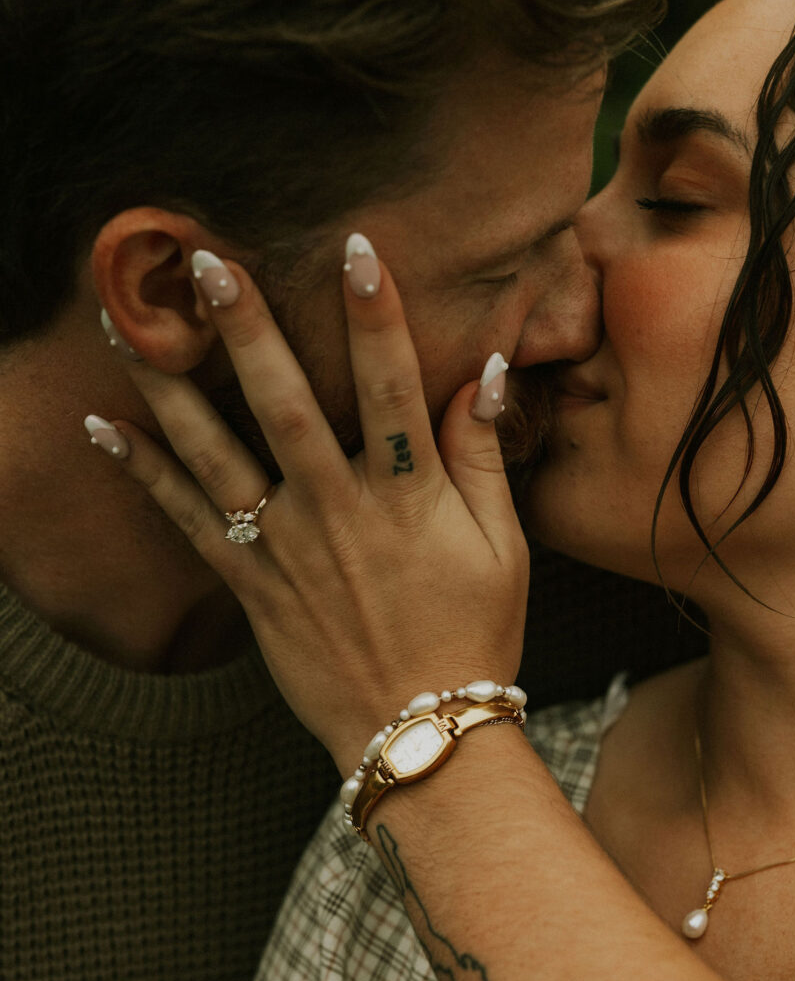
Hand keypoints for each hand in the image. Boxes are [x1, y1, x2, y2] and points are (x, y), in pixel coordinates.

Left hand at [89, 243, 529, 773]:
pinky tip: (105, 428)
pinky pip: (188, 522)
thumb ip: (483, 457)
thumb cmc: (472, 633)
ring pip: (218, 453)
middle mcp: (339, 510)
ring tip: (130, 326)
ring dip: (171, 386)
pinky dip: (145, 474)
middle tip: (208, 264)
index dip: (377, 316)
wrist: (418, 731)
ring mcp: (287, 546)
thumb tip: (485, 375)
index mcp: (409, 496)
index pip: (392, 387)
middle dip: (248, 328)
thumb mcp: (503, 546)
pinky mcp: (251, 583)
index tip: (358, 249)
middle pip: (286, 404)